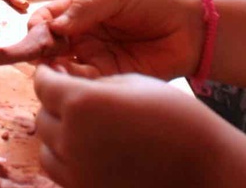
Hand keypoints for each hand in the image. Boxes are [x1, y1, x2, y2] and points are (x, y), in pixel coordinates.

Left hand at [35, 69, 245, 187]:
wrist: (202, 164)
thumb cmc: (173, 116)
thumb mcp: (131, 82)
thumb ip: (92, 83)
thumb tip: (67, 84)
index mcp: (81, 103)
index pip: (44, 85)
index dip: (48, 75)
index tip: (54, 72)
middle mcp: (72, 139)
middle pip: (42, 117)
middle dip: (53, 104)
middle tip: (71, 98)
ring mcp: (78, 171)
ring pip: (47, 149)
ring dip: (57, 134)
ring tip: (81, 126)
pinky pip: (62, 173)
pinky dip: (67, 159)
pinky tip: (89, 149)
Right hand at [37, 0, 203, 79]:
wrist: (191, 29)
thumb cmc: (157, 1)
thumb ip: (88, 4)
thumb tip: (56, 24)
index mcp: (81, 9)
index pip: (47, 18)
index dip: (36, 26)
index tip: (36, 31)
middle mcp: (82, 35)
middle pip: (46, 45)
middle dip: (30, 50)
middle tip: (12, 56)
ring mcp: (93, 58)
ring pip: (59, 67)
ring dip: (49, 69)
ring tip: (46, 68)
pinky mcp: (107, 78)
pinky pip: (83, 83)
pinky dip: (72, 82)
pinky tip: (70, 78)